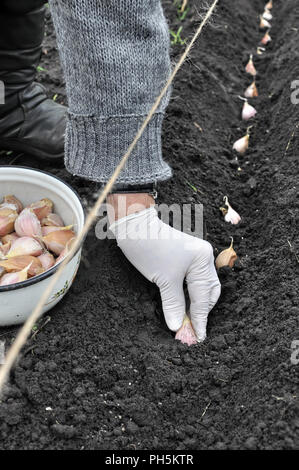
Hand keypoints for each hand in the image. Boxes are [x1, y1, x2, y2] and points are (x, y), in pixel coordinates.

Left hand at [108, 199, 220, 341]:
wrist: (134, 225)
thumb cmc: (149, 248)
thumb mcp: (163, 280)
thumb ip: (174, 304)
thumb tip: (177, 327)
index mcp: (203, 260)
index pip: (203, 298)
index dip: (199, 320)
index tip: (197, 338)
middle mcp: (204, 257)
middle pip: (209, 292)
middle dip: (202, 312)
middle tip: (193, 331)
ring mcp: (196, 256)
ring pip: (202, 287)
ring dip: (196, 304)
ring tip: (188, 322)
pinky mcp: (187, 257)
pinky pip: (194, 280)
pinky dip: (190, 295)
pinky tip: (184, 306)